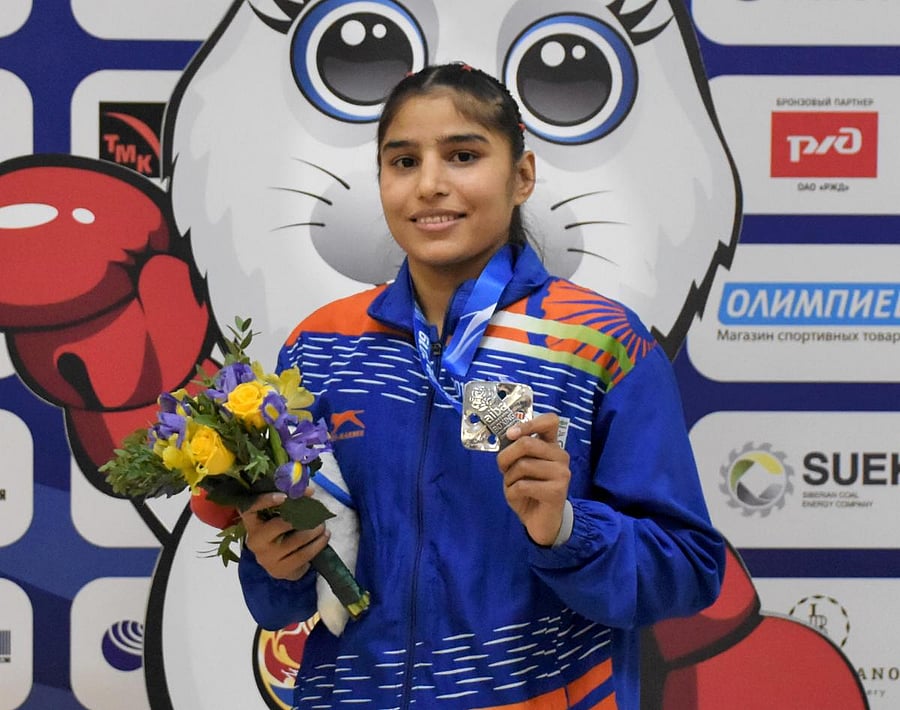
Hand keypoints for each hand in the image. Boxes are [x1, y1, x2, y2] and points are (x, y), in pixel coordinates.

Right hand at [241, 491, 329, 580]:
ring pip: (295, 540)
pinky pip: (303, 555)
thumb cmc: (282, 532)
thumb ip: (292, 501)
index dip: (266, 500)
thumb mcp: (282, 516)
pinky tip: (325, 536)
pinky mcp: (280, 569)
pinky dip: (318, 544)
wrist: (284, 564)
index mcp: (252, 522)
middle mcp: (255, 540)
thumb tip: (309, 491)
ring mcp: (266, 557)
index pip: (250, 508)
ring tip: (322, 525)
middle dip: (301, 517)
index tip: (285, 496)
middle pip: (278, 525)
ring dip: (314, 530)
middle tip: (316, 513)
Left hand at [496, 413, 570, 545]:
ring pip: (522, 465)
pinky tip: (518, 498)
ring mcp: (562, 473)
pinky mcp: (557, 491)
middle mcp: (561, 456)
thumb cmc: (529, 490)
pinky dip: (512, 492)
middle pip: (527, 443)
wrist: (542, 522)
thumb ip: (517, 450)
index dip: (529, 423)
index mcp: (552, 446)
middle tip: (502, 469)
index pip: (550, 421)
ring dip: (508, 478)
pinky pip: (522, 485)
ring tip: (513, 487)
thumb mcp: (520, 466)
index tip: (511, 434)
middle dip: (506, 457)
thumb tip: (508, 434)